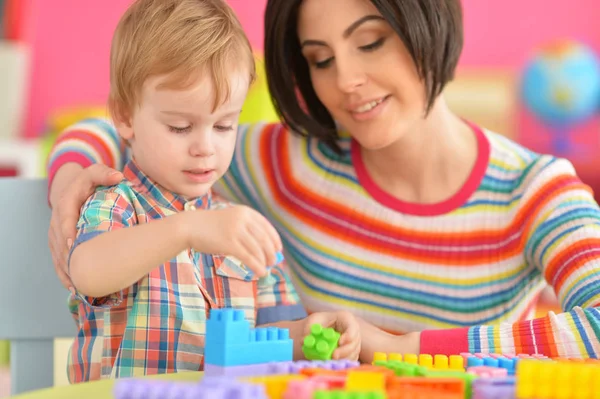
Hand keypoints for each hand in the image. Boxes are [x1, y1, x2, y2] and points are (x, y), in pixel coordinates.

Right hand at [48, 164, 122, 288]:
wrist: (71, 188)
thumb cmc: (88, 182)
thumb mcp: (95, 173)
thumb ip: (105, 173)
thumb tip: (119, 177)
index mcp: (65, 204)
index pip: (65, 219)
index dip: (68, 231)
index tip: (74, 243)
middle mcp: (57, 221)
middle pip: (60, 242)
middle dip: (69, 258)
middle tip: (82, 273)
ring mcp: (55, 235)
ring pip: (58, 256)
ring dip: (67, 271)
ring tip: (80, 287)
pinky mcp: (57, 244)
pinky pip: (58, 261)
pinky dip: (65, 274)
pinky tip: (74, 288)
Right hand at [187, 206, 281, 276]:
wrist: (190, 226)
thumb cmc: (211, 227)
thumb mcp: (232, 220)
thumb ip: (247, 230)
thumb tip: (265, 249)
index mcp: (245, 212)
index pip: (267, 226)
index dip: (275, 239)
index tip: (278, 249)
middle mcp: (243, 219)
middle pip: (264, 238)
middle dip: (271, 252)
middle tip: (274, 262)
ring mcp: (236, 230)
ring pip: (257, 249)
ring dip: (265, 261)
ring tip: (267, 269)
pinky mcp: (229, 243)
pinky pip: (248, 257)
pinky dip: (257, 266)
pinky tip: (261, 272)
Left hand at [302, 311, 360, 360]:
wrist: (321, 330)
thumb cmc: (319, 322)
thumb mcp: (313, 321)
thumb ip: (308, 330)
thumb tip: (303, 341)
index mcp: (345, 319)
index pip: (352, 327)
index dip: (349, 335)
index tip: (339, 342)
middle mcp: (353, 331)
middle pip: (354, 342)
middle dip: (344, 351)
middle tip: (333, 356)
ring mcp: (354, 343)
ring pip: (353, 353)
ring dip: (342, 358)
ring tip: (330, 360)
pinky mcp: (352, 353)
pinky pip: (350, 360)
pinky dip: (342, 362)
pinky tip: (332, 362)